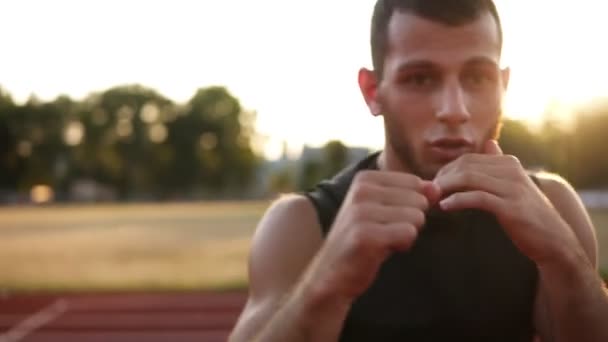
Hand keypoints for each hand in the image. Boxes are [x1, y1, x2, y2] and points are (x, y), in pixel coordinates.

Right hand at [308, 170, 438, 300]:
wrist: (332, 273)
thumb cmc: (363, 240)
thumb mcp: (386, 210)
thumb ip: (413, 196)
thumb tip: (437, 189)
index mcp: (365, 179)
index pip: (415, 183)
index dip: (410, 206)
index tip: (387, 219)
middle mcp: (361, 190)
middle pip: (419, 200)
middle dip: (410, 221)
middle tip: (384, 232)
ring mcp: (361, 212)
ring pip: (416, 217)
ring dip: (405, 235)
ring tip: (381, 241)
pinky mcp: (366, 234)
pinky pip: (409, 234)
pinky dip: (402, 246)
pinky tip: (381, 251)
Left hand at [433, 140, 579, 263]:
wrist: (554, 241)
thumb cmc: (528, 214)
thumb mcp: (514, 185)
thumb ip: (499, 164)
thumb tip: (490, 143)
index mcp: (508, 163)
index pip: (467, 160)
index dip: (446, 171)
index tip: (434, 186)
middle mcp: (511, 170)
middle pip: (465, 165)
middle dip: (442, 178)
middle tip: (429, 192)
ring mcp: (513, 187)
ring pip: (469, 177)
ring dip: (445, 188)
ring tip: (432, 199)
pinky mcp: (511, 206)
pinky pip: (478, 197)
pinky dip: (457, 200)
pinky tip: (445, 207)